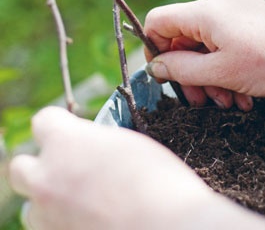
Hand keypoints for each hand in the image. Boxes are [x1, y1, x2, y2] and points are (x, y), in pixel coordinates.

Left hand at [8, 107, 264, 229]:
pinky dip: (63, 224)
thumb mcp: (127, 143)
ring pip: (31, 206)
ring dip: (49, 200)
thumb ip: (97, 142)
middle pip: (21, 167)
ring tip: (81, 201)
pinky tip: (91, 218)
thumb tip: (91, 147)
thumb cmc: (156, 181)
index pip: (43, 121)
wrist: (168, 226)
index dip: (58, 124)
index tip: (71, 129)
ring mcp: (47, 216)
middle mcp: (46, 178)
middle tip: (69, 168)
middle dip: (42, 165)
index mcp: (66, 142)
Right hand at [144, 0, 264, 108]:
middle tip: (199, 100)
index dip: (155, 49)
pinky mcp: (248, 19)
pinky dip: (226, 67)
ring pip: (205, 44)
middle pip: (183, 37)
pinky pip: (224, 43)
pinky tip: (240, 93)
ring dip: (210, 76)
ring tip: (226, 102)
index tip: (165, 75)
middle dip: (189, 72)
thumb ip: (181, 69)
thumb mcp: (221, 72)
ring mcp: (235, 10)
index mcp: (205, 12)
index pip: (159, 21)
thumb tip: (155, 67)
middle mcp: (217, 4)